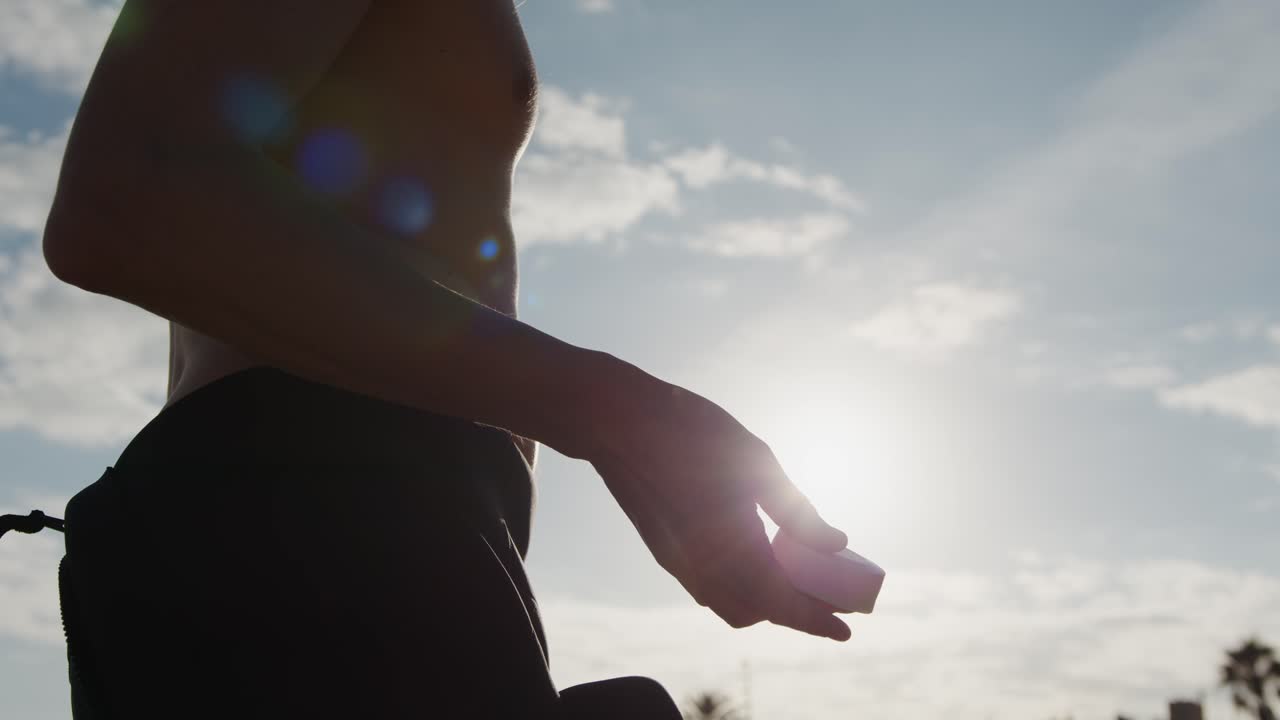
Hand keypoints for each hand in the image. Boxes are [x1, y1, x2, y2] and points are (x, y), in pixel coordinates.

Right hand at [584, 361, 851, 640]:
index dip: (819, 618)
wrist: (617, 424)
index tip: (849, 625)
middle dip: (794, 611)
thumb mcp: (756, 461)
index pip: (783, 602)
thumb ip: (796, 511)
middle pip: (757, 612)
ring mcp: (678, 563)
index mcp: (730, 548)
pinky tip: (755, 557)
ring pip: (728, 604)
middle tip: (827, 593)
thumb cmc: (691, 432)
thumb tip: (837, 544)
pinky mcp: (664, 553)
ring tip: (794, 575)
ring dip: (764, 602)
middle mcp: (702, 567)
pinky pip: (707, 588)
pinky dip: (738, 587)